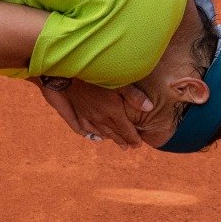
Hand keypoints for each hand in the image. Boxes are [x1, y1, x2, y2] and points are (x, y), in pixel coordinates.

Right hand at [37, 78, 152, 148]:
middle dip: (124, 141)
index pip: (126, 129)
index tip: (139, 144)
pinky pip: (88, 128)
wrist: (71, 73)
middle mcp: (101, 117)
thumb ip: (134, 96)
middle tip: (131, 147)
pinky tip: (99, 137)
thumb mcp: (119, 82)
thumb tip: (149, 107)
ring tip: (120, 145)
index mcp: (113, 111)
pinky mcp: (80, 112)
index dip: (133, 138)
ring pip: (103, 132)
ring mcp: (89, 116)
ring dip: (112, 139)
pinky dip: (95, 134)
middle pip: (115, 133)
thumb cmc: (97, 75)